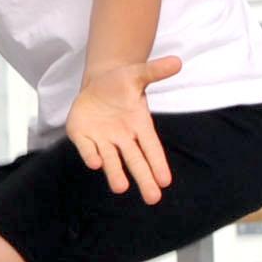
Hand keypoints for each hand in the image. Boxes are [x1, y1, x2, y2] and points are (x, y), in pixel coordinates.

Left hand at [65, 57, 180, 202]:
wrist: (97, 84)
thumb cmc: (121, 83)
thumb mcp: (137, 74)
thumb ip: (155, 71)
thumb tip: (177, 62)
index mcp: (139, 126)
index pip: (151, 148)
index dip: (158, 163)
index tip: (165, 181)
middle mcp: (123, 138)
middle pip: (135, 161)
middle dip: (144, 179)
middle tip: (153, 199)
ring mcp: (103, 139)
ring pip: (111, 160)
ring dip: (115, 173)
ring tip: (121, 188)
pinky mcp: (84, 137)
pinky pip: (88, 148)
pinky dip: (91, 155)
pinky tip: (96, 163)